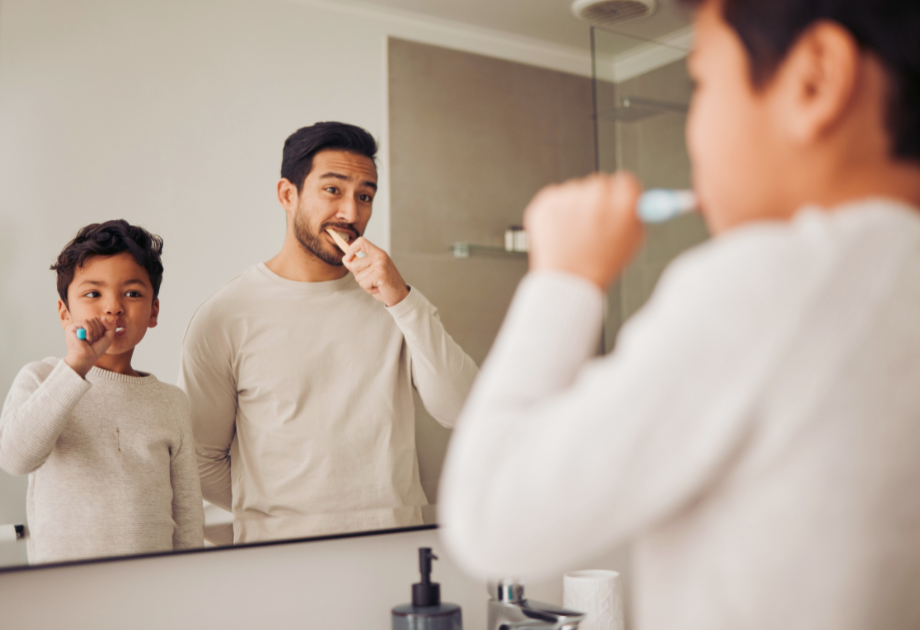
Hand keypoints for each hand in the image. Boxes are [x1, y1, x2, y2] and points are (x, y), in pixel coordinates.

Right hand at [63, 317, 115, 377]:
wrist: (87, 357)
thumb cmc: (96, 350)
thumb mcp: (108, 337)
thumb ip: (110, 327)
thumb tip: (103, 317)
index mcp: (91, 327)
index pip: (100, 320)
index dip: (103, 329)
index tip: (99, 338)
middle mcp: (83, 325)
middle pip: (96, 319)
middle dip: (99, 331)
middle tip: (94, 341)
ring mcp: (77, 326)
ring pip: (91, 320)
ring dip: (94, 332)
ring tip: (90, 341)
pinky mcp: (71, 327)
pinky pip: (85, 322)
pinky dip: (89, 331)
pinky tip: (86, 339)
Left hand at [342, 237, 410, 306]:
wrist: (400, 295)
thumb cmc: (385, 284)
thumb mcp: (371, 271)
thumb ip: (359, 265)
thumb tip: (345, 260)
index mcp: (378, 253)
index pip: (361, 242)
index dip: (351, 248)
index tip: (347, 258)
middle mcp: (380, 256)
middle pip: (354, 263)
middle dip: (358, 275)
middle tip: (371, 280)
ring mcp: (380, 264)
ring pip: (358, 276)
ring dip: (364, 284)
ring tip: (376, 284)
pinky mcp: (379, 274)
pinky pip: (363, 283)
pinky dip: (368, 289)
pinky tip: (378, 287)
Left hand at [524, 172, 644, 289]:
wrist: (568, 282)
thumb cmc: (601, 265)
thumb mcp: (634, 241)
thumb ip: (636, 214)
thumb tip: (635, 196)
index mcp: (623, 202)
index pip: (626, 181)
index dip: (621, 194)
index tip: (617, 202)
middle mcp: (597, 194)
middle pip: (601, 183)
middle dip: (598, 200)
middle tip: (594, 224)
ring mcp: (570, 197)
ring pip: (576, 191)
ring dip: (577, 207)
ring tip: (576, 235)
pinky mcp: (547, 202)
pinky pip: (556, 199)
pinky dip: (558, 213)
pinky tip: (562, 233)